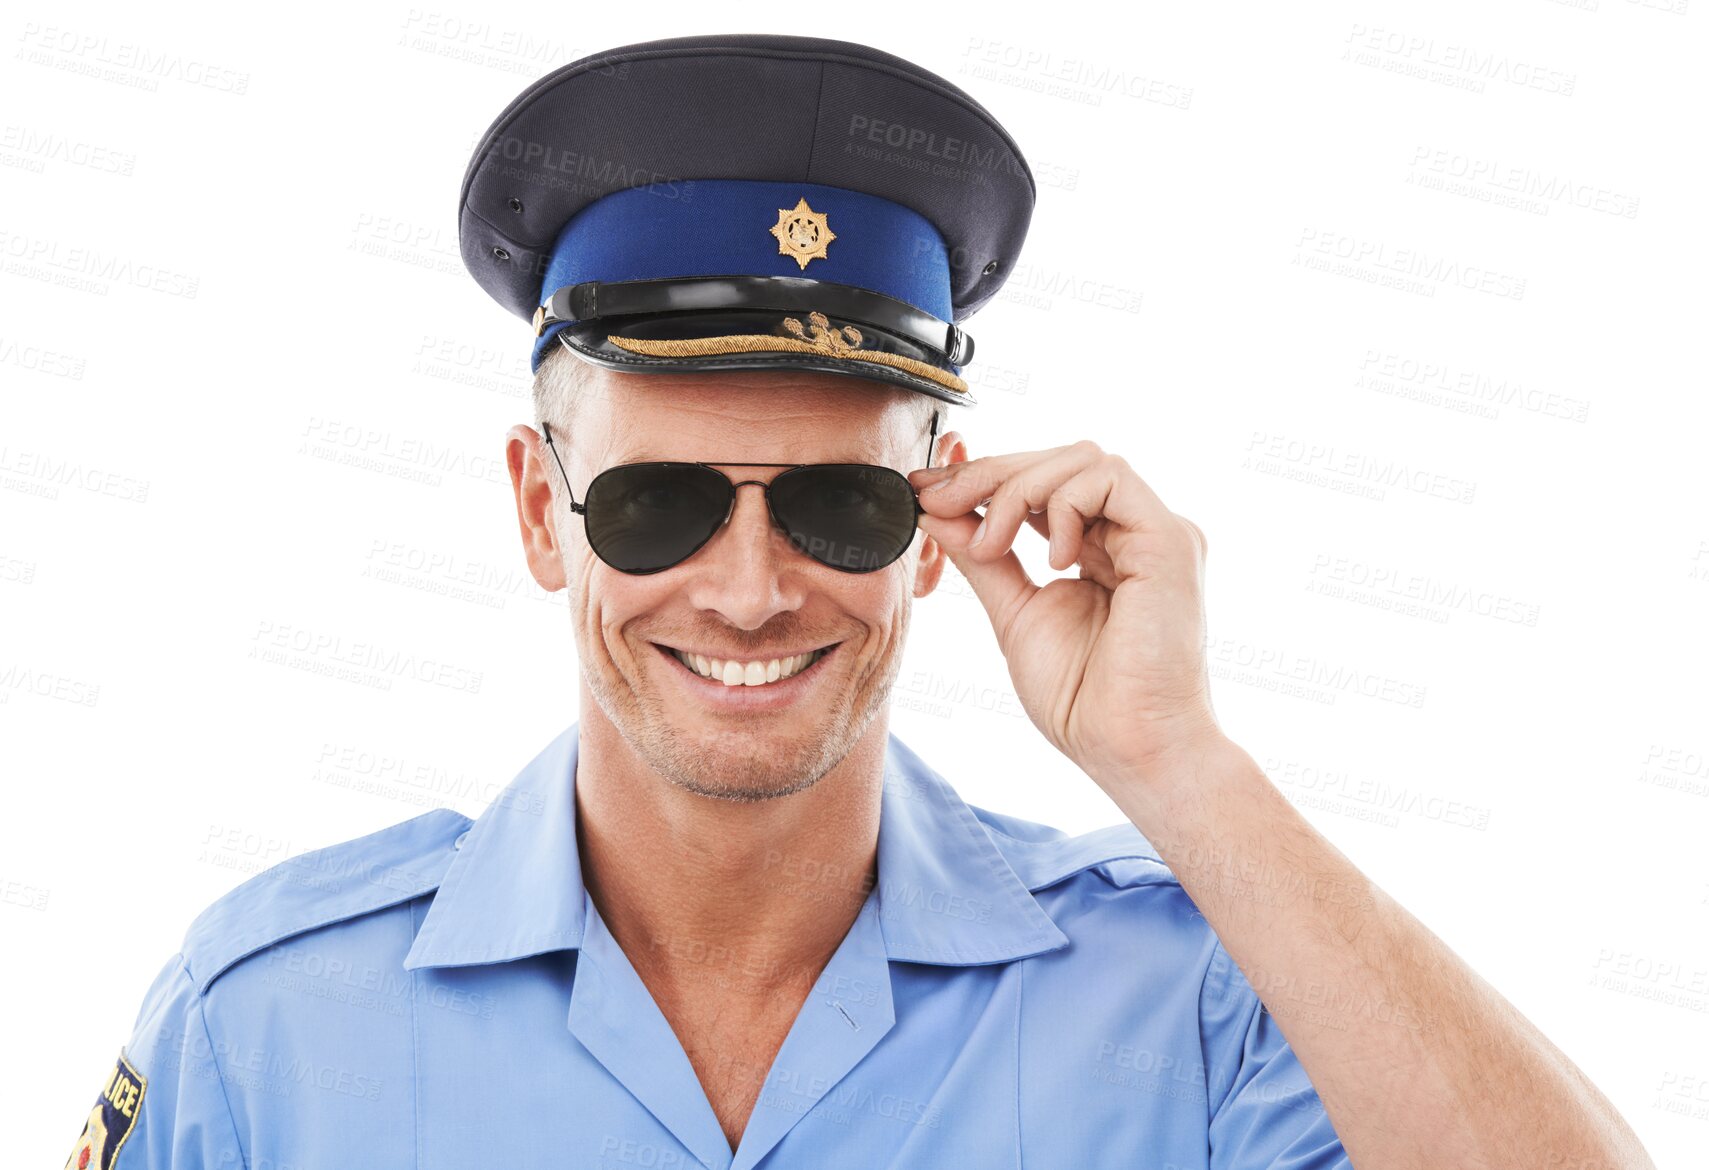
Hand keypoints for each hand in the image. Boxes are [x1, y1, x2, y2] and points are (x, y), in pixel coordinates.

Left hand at [909, 440, 1222, 789]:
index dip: (985, 479)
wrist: (1127, 748)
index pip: (1045, 486)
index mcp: (1102, 549)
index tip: (928, 492)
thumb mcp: (1015, 613)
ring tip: (993, 544)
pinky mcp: (1170, 539)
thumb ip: (984, 558)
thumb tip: (937, 510)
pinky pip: (1109, 479)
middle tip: (940, 501)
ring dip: (1019, 490)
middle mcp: (1133, 534)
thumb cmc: (1082, 700)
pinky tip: (1053, 561)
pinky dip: (1063, 506)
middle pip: (1060, 461)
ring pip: (1083, 460)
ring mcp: (1155, 533)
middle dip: (990, 475)